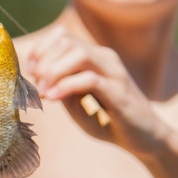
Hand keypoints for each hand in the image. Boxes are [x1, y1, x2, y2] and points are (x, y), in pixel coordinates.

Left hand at [28, 26, 171, 159]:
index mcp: (96, 58)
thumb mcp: (79, 106)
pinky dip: (66, 86)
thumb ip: (62, 90)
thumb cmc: (112, 123)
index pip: (63, 36)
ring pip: (79, 53)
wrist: (147, 141)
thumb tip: (40, 80)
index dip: (41, 49)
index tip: (30, 70)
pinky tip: (53, 98)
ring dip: (54, 70)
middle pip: (67, 40)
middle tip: (35, 83)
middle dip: (44, 60)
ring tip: (43, 90)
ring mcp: (114, 73)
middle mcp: (105, 58)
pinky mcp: (119, 91)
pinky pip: (89, 79)